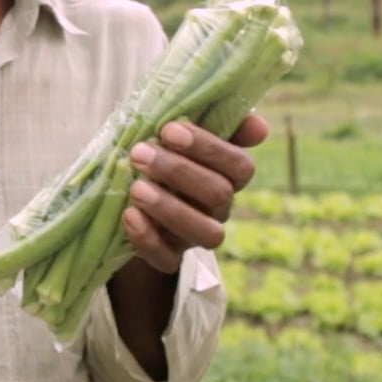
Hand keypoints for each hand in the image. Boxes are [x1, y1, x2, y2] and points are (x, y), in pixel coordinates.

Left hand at [120, 113, 267, 272]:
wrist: (122, 192)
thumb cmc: (160, 151)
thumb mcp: (181, 131)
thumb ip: (219, 121)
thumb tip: (259, 127)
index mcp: (228, 175)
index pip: (239, 165)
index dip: (208, 148)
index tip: (169, 130)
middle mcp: (218, 208)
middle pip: (219, 195)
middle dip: (178, 172)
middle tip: (140, 153)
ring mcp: (194, 235)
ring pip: (206, 233)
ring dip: (170, 209)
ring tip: (137, 189)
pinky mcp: (168, 257)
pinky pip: (168, 260)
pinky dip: (148, 239)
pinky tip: (129, 215)